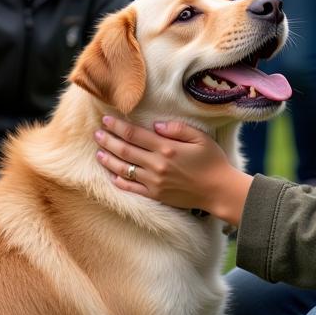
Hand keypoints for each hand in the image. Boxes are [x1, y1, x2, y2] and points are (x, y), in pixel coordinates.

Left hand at [94, 115, 250, 224]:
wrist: (219, 190)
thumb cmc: (212, 161)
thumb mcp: (199, 137)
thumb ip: (177, 128)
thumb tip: (155, 126)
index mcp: (166, 147)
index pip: (134, 134)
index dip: (117, 126)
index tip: (106, 119)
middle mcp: (157, 164)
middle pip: (125, 150)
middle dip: (108, 140)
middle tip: (96, 133)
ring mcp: (154, 182)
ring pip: (124, 169)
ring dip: (109, 159)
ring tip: (98, 152)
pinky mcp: (156, 195)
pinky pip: (132, 188)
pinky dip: (119, 181)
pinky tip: (111, 175)